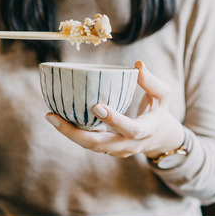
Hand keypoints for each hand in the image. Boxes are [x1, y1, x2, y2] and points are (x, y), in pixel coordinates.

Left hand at [45, 60, 183, 158]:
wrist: (160, 139)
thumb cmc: (160, 112)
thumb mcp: (164, 96)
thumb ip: (152, 82)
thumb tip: (137, 65)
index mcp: (146, 131)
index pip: (131, 129)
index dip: (114, 120)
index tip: (96, 106)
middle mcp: (129, 145)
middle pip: (100, 145)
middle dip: (75, 133)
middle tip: (54, 116)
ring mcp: (117, 150)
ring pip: (90, 146)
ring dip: (69, 133)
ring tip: (50, 116)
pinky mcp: (107, 150)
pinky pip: (88, 143)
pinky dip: (73, 132)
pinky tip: (57, 118)